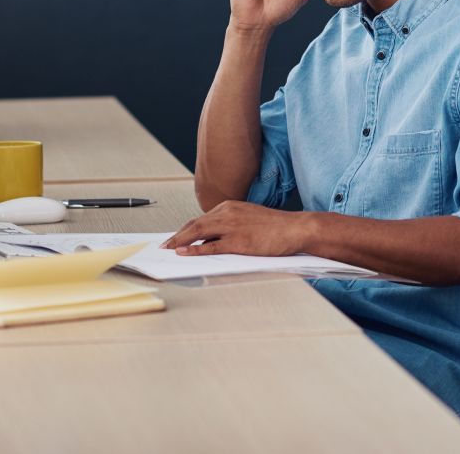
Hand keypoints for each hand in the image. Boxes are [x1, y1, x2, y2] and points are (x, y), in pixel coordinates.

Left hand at [161, 200, 309, 256]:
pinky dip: (195, 249)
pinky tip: (184, 252)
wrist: (295, 228)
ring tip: (168, 250)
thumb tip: (211, 240)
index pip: (201, 218)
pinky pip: (211, 246)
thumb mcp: (248, 220)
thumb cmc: (276, 227)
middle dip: (177, 236)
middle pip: (194, 224)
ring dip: (180, 242)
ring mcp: (232, 226)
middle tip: (164, 245)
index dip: (184, 229)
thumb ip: (229, 226)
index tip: (174, 237)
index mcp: (229, 207)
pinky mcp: (239, 241)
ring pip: (198, 233)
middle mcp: (227, 213)